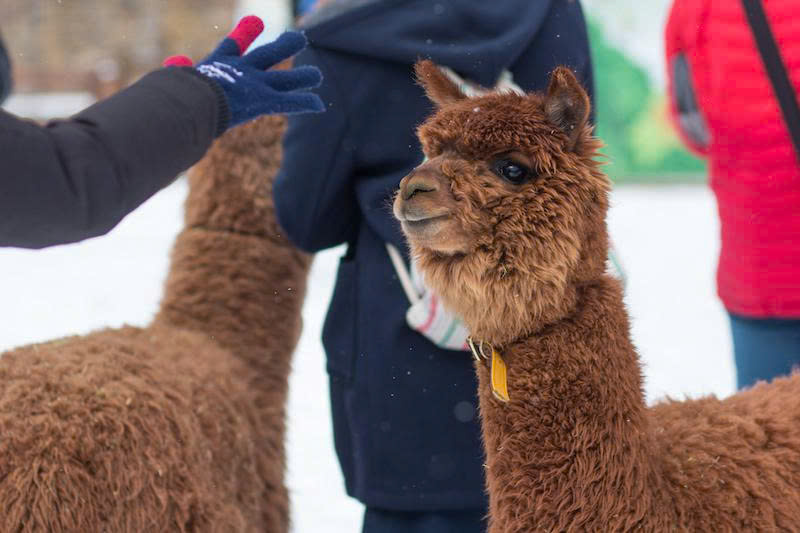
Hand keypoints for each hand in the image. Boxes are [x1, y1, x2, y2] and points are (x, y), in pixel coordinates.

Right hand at [164, 15, 323, 127]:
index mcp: (217, 65)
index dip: (244, 35)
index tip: (257, 21)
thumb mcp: (176, 81)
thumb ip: (178, 73)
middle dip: (284, 46)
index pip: (232, 47)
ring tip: (316, 75)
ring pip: (286, 79)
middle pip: (268, 55)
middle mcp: (241, 70)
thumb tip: (175, 64)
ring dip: (303, 77)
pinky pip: (291, 101)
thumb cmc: (176, 94)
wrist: (189, 99)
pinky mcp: (264, 99)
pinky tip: (320, 104)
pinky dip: (305, 102)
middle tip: (297, 37)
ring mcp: (255, 83)